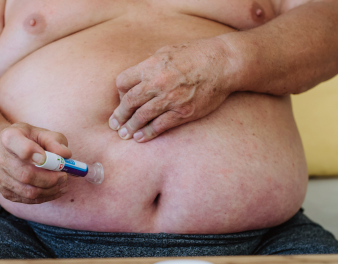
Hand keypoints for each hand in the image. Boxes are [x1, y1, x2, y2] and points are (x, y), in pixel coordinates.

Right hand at [0, 122, 71, 203]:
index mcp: (9, 138)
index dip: (37, 155)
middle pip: (26, 175)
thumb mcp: (40, 132)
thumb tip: (65, 155)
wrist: (1, 149)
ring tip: (62, 184)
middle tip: (64, 176)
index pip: (22, 149)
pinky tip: (54, 190)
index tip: (50, 158)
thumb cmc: (25, 139)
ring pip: (29, 191)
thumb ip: (54, 140)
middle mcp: (0, 159)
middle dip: (50, 179)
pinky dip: (45, 197)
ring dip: (50, 190)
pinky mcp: (5, 192)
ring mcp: (0, 178)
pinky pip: (28, 200)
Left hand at [109, 37, 232, 141]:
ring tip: (124, 135)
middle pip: (129, 102)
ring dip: (130, 128)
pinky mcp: (184, 112)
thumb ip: (150, 65)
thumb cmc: (195, 54)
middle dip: (120, 115)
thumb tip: (136, 79)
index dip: (120, 94)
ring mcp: (171, 99)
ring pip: (142, 116)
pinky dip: (148, 133)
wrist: (223, 63)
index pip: (123, 82)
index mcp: (151, 66)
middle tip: (114, 125)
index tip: (121, 101)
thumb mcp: (167, 52)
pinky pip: (160, 126)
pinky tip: (140, 138)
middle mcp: (158, 82)